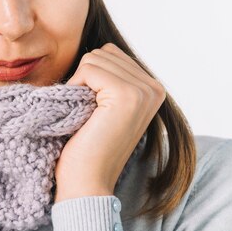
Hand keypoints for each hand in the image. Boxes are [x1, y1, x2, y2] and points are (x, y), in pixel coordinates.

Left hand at [54, 43, 165, 202]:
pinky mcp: (127, 95)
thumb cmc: (88, 146)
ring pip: (94, 58)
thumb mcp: (106, 105)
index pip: (111, 54)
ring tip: (87, 115)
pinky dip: (76, 87)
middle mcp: (154, 88)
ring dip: (80, 84)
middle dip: (86, 78)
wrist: (87, 183)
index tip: (94, 110)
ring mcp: (144, 91)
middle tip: (88, 114)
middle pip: (103, 53)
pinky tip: (84, 114)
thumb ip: (112, 77)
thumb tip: (97, 48)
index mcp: (153, 89)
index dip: (91, 77)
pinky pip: (89, 68)